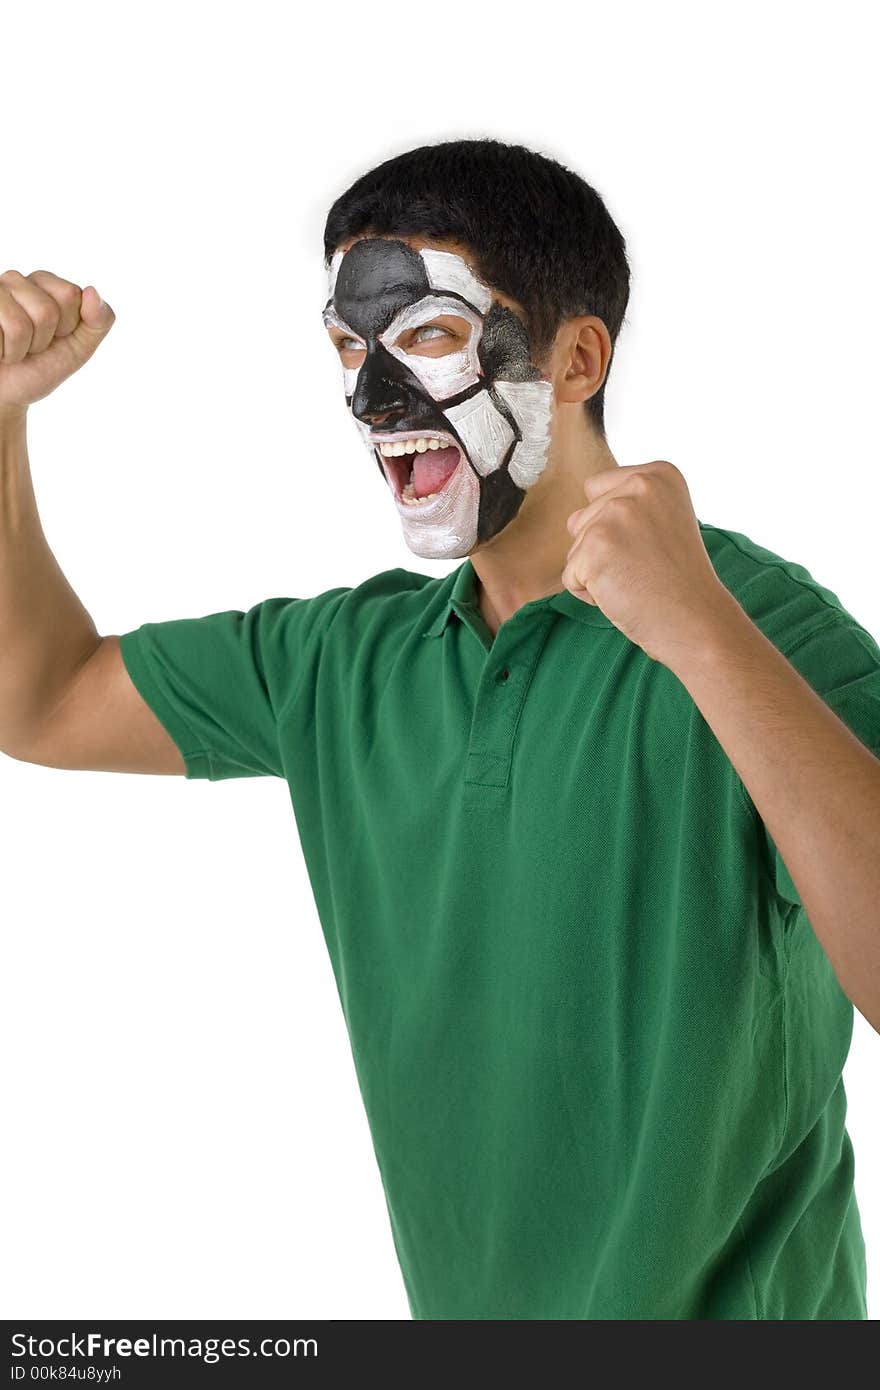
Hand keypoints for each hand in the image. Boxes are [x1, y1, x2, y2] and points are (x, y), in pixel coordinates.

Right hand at [0, 269, 114, 417]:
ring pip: (20, 324)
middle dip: (42, 340)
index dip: (67, 326)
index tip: (55, 337)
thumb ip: (99, 321)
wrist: (5, 392)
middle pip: (46, 311)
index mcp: (47, 285)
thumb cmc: (39, 368)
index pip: (70, 295)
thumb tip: (92, 290)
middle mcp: (19, 280)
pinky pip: (3, 329)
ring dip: (20, 349)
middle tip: (32, 346)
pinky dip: (4, 351)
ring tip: (13, 349)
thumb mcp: (80, 348)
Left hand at [562, 460, 737, 665]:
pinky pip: (570, 575)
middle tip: (644, 567)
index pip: (596, 489)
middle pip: (581, 518)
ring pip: (574, 546)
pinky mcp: (595, 547)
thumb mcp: (663, 522)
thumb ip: (627, 506)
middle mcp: (638, 486)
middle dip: (602, 549)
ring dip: (596, 570)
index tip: (650, 545)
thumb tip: (576, 517)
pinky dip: (590, 593)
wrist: (696, 621)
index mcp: (658, 474)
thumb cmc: (678, 581)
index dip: (614, 527)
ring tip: (636, 580)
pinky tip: (625, 594)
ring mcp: (616, 515)